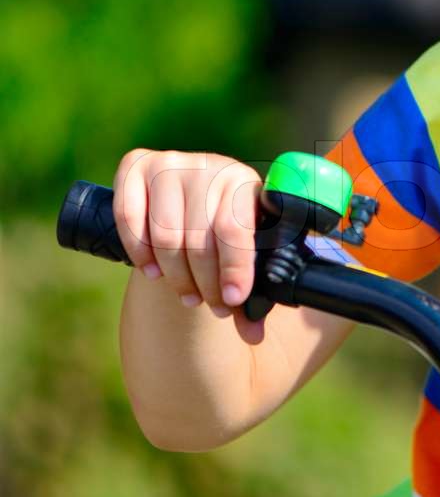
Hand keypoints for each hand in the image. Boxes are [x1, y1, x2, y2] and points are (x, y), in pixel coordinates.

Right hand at [113, 149, 263, 316]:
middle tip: (210, 305)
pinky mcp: (135, 165)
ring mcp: (170, 163)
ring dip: (175, 274)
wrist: (194, 201)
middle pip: (199, 238)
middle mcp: (208, 165)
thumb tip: (253, 334)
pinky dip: (139, 251)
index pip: (235, 229)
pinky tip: (153, 271)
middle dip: (205, 282)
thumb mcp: (243, 256)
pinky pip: (129, 216)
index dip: (233, 269)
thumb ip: (251, 296)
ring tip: (187, 294)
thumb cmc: (224, 234)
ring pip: (165, 234)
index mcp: (243, 182)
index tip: (232, 301)